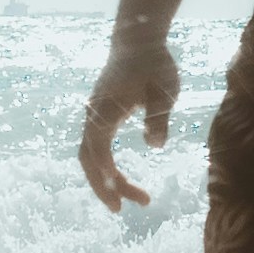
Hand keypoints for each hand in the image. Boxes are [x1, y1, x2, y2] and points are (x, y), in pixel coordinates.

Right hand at [80, 23, 181, 211]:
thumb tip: (155, 145)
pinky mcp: (99, 119)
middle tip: (121, 209)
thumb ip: (158, 116)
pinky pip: (96, 150)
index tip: (117, 188)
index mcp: (106, 108)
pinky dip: (105, 169)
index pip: (98, 144)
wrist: (137, 43)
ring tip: (130, 200)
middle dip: (102, 185)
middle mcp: (93, 115)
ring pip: (90, 156)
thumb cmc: (154, 65)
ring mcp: (93, 117)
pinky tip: (121, 180)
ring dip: (104, 180)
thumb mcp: (165, 89)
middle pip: (88, 157)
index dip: (105, 168)